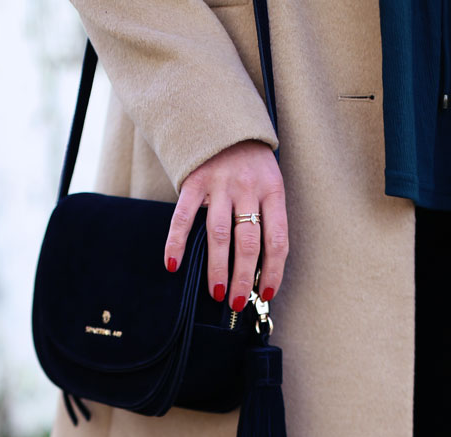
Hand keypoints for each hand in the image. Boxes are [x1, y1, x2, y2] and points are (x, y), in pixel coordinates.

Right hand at [163, 140, 287, 308]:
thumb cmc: (250, 162)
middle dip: (243, 277)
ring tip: (216, 292)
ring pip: (219, 235)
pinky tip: (173, 264)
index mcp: (272, 190)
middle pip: (248, 242)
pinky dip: (176, 242)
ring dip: (217, 268)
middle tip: (237, 302)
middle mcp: (248, 188)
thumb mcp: (269, 183)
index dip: (273, 270)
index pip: (277, 239)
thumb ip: (266, 216)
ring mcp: (220, 185)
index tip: (265, 293)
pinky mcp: (194, 181)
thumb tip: (259, 266)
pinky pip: (183, 217)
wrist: (224, 119)